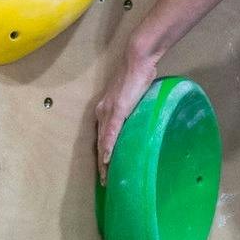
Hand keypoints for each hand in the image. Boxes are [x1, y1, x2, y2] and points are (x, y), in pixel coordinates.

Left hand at [93, 38, 158, 186]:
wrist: (138, 59)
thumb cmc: (139, 73)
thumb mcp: (134, 96)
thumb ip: (133, 108)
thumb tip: (140, 119)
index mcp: (105, 108)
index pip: (102, 136)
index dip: (103, 153)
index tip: (105, 169)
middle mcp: (102, 111)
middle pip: (99, 142)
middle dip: (101, 163)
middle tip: (104, 181)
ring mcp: (108, 111)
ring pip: (103, 141)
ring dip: (103, 161)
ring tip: (106, 178)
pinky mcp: (117, 110)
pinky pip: (111, 134)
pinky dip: (108, 148)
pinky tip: (107, 160)